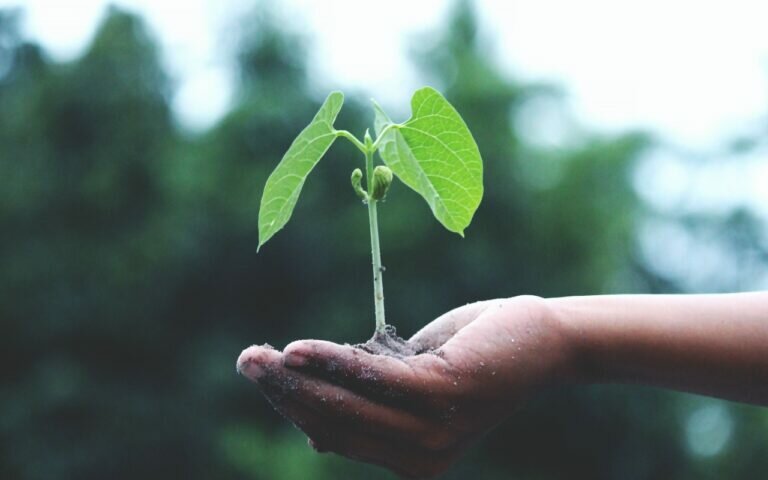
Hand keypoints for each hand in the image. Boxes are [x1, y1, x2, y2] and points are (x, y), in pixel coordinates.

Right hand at [237, 295, 570, 478]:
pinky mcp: (442, 395)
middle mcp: (420, 457)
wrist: (541, 340)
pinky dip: (332, 362)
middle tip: (246, 361)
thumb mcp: (413, 382)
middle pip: (333, 423)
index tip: (262, 375)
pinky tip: (298, 350)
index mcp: (410, 458)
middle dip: (284, 393)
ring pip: (346, 405)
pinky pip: (373, 378)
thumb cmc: (473, 355)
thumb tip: (314, 435)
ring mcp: (432, 431)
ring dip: (296, 379)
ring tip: (259, 357)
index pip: (336, 435)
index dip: (293, 407)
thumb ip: (370, 404)